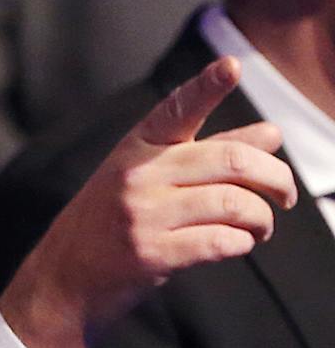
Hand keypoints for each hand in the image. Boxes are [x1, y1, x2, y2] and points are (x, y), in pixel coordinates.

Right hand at [0, 57, 295, 347]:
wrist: (61, 280)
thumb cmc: (109, 225)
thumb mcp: (146, 180)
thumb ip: (209, 154)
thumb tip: (272, 134)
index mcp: (137, 149)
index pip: (177, 111)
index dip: (206, 86)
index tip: (232, 66)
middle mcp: (137, 176)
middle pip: (231, 162)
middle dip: (276, 179)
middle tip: (286, 196)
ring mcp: (141, 215)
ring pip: (233, 204)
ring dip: (261, 219)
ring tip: (260, 228)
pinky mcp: (150, 254)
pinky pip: (221, 242)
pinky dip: (241, 244)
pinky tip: (238, 245)